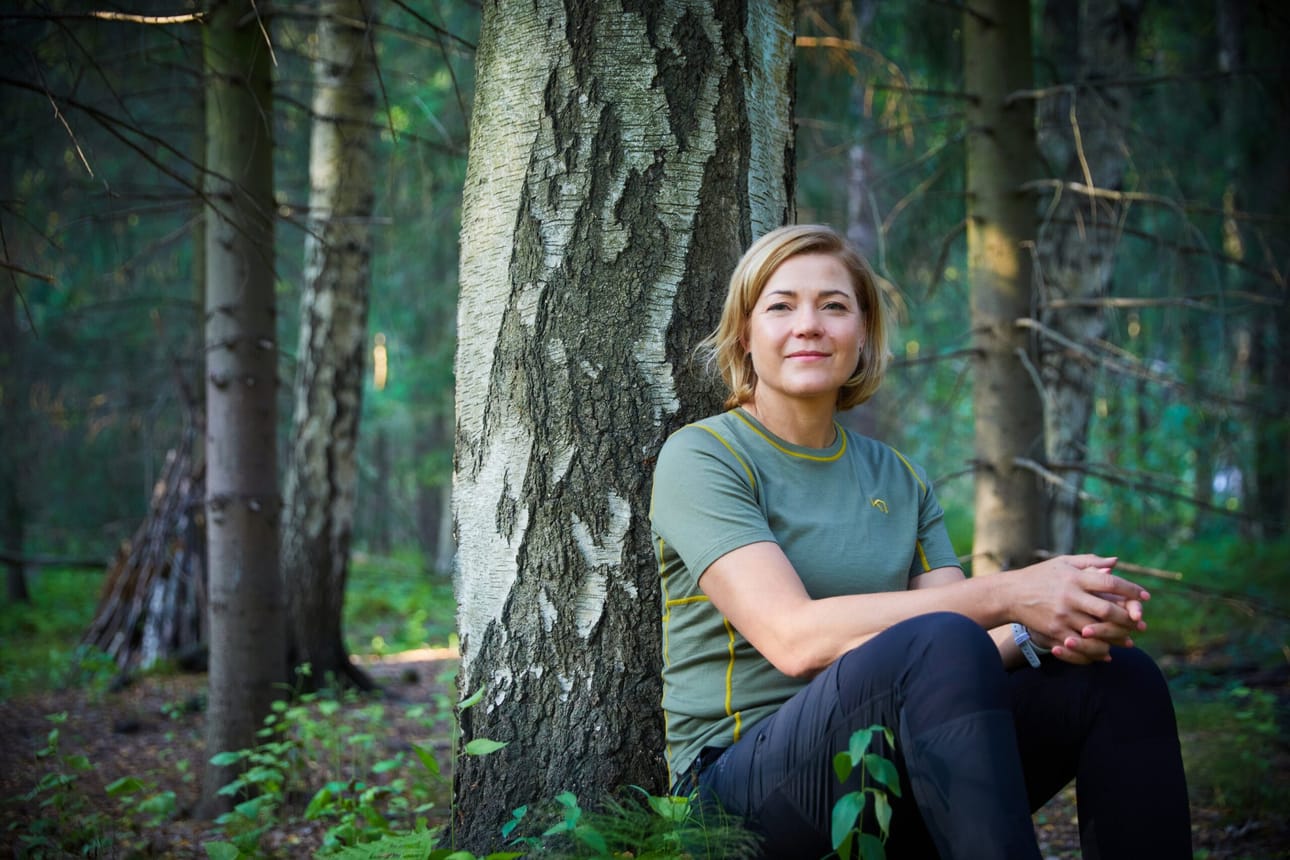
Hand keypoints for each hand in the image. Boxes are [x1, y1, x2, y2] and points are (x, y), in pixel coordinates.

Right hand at [1011, 555, 1149, 664]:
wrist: (1010, 594)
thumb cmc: (1040, 576)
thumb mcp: (1063, 563)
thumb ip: (1090, 562)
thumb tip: (1116, 562)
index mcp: (1075, 577)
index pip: (1110, 583)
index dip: (1131, 590)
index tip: (1146, 597)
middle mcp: (1070, 596)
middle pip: (1108, 611)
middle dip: (1128, 618)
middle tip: (1140, 622)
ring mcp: (1062, 616)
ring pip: (1098, 632)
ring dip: (1117, 638)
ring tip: (1128, 640)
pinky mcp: (1055, 631)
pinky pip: (1081, 646)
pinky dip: (1097, 651)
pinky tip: (1107, 651)